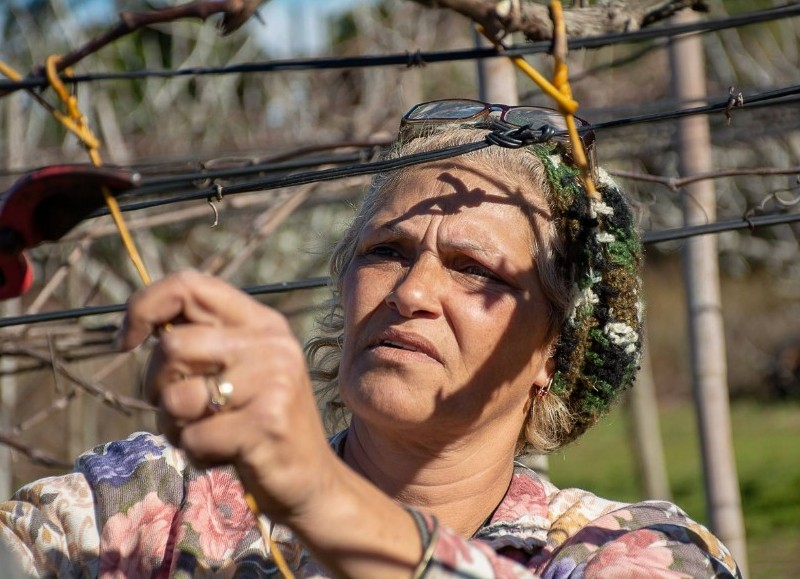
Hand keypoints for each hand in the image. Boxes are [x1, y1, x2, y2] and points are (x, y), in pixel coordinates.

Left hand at [119, 270, 333, 521]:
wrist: (312, 478)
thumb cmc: (260, 421)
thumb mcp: (242, 368)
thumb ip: (204, 341)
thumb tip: (140, 327)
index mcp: (263, 322)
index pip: (190, 285)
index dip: (144, 306)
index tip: (126, 341)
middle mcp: (272, 344)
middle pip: (172, 346)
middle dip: (155, 384)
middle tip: (178, 408)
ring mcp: (273, 382)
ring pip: (176, 397)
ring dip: (175, 426)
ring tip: (207, 434)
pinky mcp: (266, 424)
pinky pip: (193, 438)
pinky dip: (196, 454)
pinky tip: (225, 455)